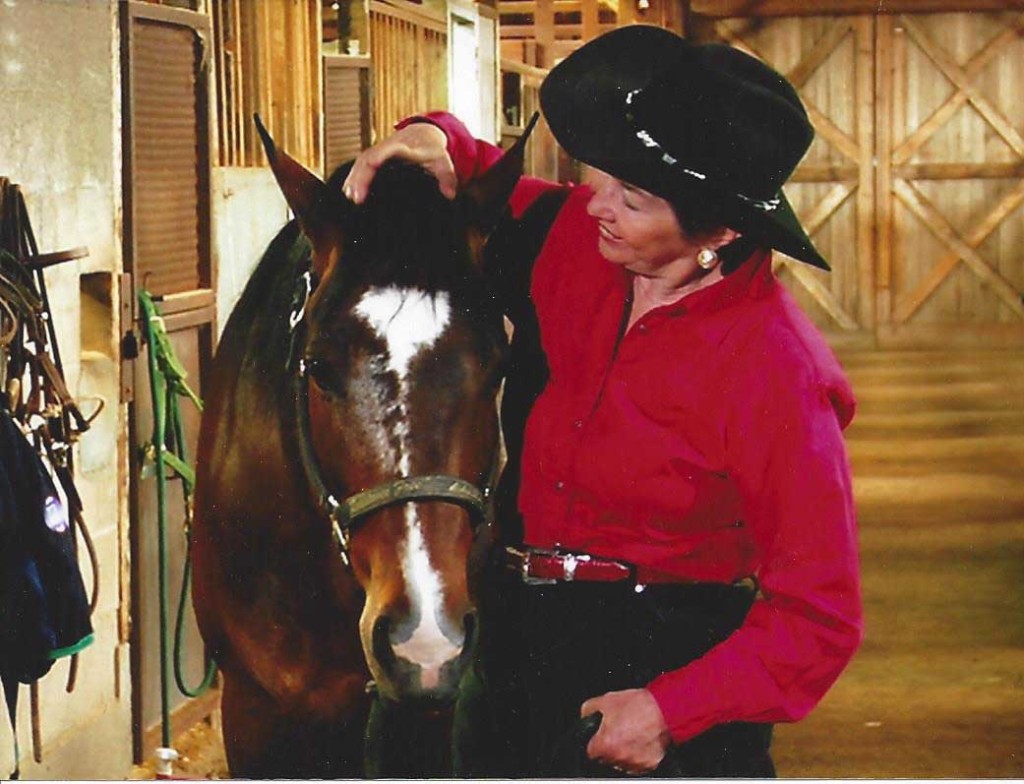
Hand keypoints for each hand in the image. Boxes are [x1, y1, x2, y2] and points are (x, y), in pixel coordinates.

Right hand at [341, 123, 456, 204]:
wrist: (424, 134)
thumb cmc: (432, 151)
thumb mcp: (444, 162)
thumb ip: (448, 178)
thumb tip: (450, 194)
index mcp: (406, 147)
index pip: (391, 149)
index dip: (381, 155)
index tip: (371, 165)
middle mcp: (389, 147)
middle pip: (370, 157)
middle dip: (361, 176)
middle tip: (357, 197)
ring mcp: (380, 150)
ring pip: (362, 161)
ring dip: (354, 178)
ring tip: (351, 197)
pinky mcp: (375, 156)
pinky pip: (360, 164)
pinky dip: (353, 177)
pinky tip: (348, 191)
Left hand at [581, 689, 669, 774]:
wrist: (664, 709)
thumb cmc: (638, 705)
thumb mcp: (606, 700)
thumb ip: (589, 709)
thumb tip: (585, 717)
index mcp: (605, 744)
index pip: (590, 753)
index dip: (594, 743)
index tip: (599, 738)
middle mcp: (619, 757)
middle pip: (606, 760)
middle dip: (608, 749)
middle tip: (617, 733)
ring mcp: (634, 763)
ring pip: (621, 763)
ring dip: (622, 754)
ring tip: (630, 736)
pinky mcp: (649, 765)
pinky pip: (638, 764)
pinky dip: (637, 756)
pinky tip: (640, 741)